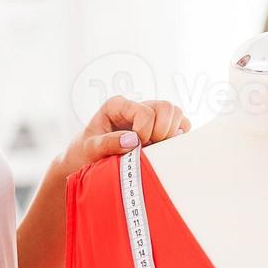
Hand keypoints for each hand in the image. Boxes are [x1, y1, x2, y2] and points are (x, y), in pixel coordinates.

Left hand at [55, 96, 189, 177]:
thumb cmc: (86, 152)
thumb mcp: (89, 148)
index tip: (135, 146)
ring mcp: (150, 117)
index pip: (145, 112)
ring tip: (154, 149)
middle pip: (166, 107)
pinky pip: (181, 127)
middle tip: (148, 147)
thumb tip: (133, 140)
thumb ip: (107, 143)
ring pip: (177, 114)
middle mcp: (137, 107)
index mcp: (118, 105)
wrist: (86, 161)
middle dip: (162, 131)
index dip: (145, 131)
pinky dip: (177, 139)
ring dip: (170, 135)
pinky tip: (161, 150)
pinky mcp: (160, 129)